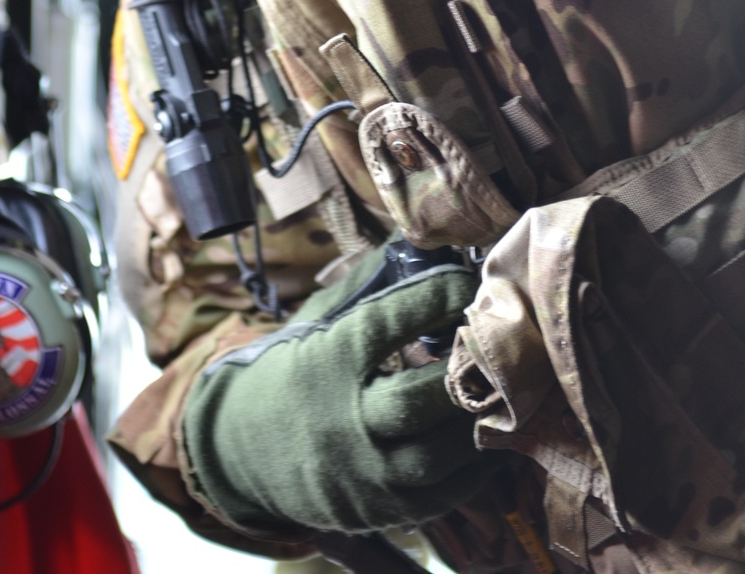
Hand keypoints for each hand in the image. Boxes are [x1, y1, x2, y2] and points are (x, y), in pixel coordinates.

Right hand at [181, 252, 493, 535]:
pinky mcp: (375, 509)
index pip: (389, 323)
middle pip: (415, 400)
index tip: (468, 281)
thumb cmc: (293, 370)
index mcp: (330, 359)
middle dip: (465, 371)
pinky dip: (472, 470)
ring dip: (476, 423)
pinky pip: (437, 497)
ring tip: (503, 392)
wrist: (241, 448)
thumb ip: (366, 283)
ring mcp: (360, 471)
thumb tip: (414, 236)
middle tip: (498, 344)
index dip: (436, 297)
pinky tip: (489, 438)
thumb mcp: (319, 320)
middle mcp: (344, 418)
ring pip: (433, 456)